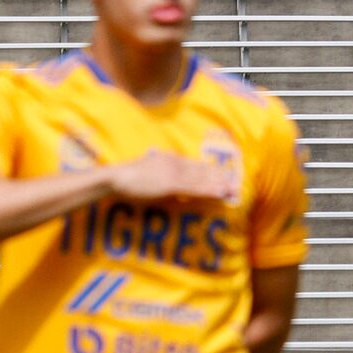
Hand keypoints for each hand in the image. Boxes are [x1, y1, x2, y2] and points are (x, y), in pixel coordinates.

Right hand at [100, 150, 236, 206]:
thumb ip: (163, 175)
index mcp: (172, 159)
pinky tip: (219, 193)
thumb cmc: (130, 178)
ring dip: (219, 185)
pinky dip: (208, 190)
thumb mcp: (150, 171)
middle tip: (236, 186)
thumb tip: (173, 185)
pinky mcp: (170, 184)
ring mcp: (174, 173)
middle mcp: (177, 163)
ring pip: (202, 179)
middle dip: (221, 179)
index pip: (197, 165)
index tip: (226, 176)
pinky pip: (194, 188)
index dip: (213, 171)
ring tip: (233, 190)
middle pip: (204, 171)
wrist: (116, 178)